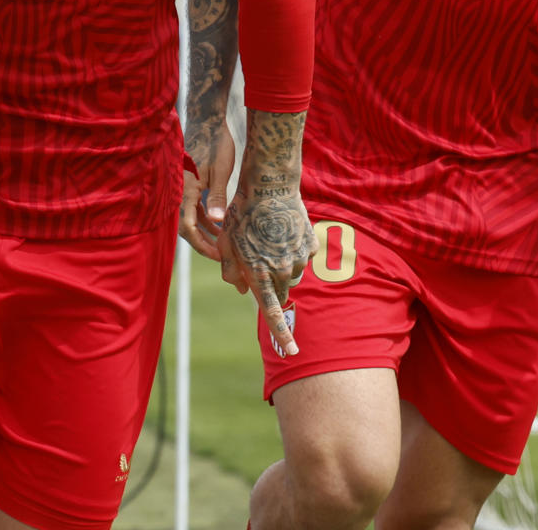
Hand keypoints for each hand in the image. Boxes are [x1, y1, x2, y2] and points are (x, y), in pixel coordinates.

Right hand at [180, 125, 235, 260]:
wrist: (207, 119)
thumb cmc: (215, 143)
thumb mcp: (221, 170)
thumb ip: (217, 196)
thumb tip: (217, 221)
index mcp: (185, 189)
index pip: (189, 228)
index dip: (203, 245)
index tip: (219, 256)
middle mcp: (180, 190)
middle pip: (187, 227)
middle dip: (204, 243)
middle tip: (223, 256)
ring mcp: (183, 187)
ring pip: (190, 217)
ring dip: (205, 231)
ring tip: (223, 243)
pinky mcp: (188, 182)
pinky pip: (192, 206)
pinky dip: (204, 217)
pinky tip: (218, 223)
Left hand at [219, 186, 312, 357]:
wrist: (270, 186)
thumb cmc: (242, 214)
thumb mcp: (227, 242)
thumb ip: (232, 270)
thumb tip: (241, 290)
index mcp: (259, 273)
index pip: (272, 311)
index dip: (282, 334)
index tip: (292, 352)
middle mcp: (282, 269)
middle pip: (279, 291)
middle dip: (271, 285)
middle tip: (260, 259)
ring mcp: (299, 258)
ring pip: (291, 274)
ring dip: (281, 266)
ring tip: (269, 238)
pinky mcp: (310, 245)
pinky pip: (302, 257)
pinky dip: (292, 250)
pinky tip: (282, 231)